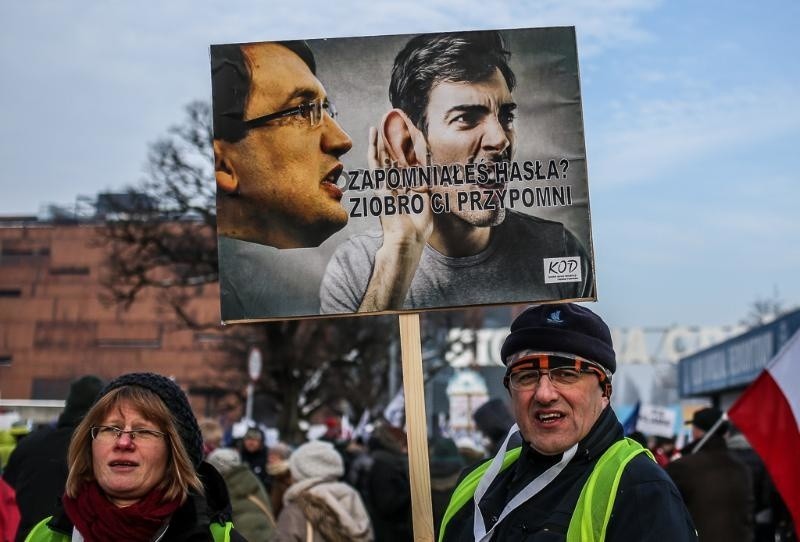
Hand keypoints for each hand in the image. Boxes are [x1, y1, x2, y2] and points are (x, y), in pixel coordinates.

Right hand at [357, 127, 433, 310]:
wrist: (407, 240)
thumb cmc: (418, 227)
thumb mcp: (427, 199)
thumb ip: (426, 181)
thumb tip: (428, 163)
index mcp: (408, 189)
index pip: (408, 163)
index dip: (408, 148)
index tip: (411, 132)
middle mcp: (396, 185)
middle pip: (394, 158)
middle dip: (392, 141)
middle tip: (392, 123)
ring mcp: (386, 185)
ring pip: (383, 158)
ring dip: (382, 140)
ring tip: (380, 123)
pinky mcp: (379, 186)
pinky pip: (376, 164)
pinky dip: (374, 148)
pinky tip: (373, 135)